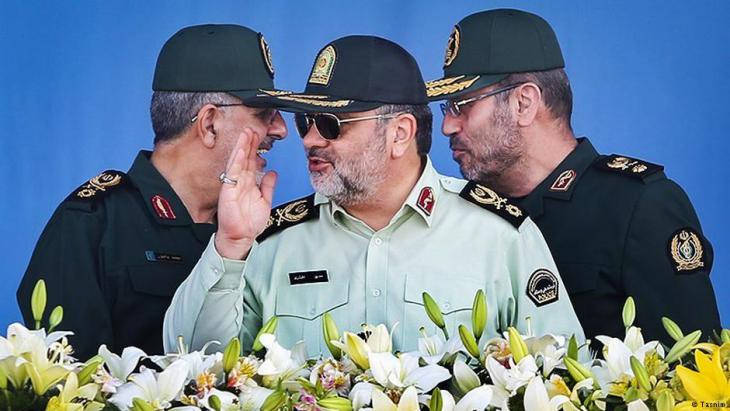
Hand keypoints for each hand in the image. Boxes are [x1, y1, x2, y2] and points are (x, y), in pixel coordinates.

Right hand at [215, 129, 276, 259]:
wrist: (241, 236)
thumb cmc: (249, 222)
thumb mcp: (265, 201)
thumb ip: (268, 186)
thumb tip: (273, 172)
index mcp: (249, 182)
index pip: (251, 161)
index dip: (255, 148)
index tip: (258, 135)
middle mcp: (240, 181)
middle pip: (244, 157)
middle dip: (248, 143)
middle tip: (252, 128)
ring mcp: (234, 184)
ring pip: (238, 161)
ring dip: (241, 147)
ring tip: (246, 133)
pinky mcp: (228, 189)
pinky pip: (232, 172)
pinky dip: (236, 160)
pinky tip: (239, 150)